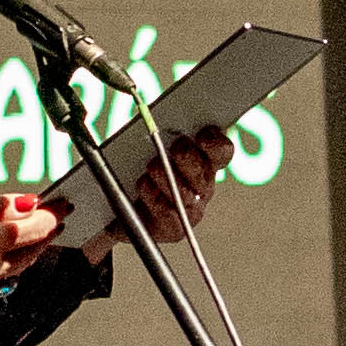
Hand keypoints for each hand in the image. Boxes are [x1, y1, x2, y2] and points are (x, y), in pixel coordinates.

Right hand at [0, 186, 61, 307]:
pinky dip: (10, 263)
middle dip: (47, 232)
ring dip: (31, 250)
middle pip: (32, 251)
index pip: (35, 228)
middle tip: (57, 215)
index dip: (52, 214)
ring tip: (38, 232)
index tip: (63, 203)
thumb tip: (25, 203)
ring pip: (18, 268)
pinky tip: (7, 252)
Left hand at [85, 125, 235, 262]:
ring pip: (186, 194)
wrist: (123, 206)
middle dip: (189, 158)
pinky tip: (143, 186)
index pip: (222, 151)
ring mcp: (191, 209)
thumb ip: (159, 129)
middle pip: (203, 172)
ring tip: (153, 166)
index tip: (202, 135)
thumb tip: (154, 116)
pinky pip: (168, 213)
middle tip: (176, 149)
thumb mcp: (147, 143)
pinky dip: (153, 197)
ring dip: (168, 176)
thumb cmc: (138, 166)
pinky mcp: (174, 228)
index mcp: (204, 160)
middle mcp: (202, 185)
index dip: (215, 144)